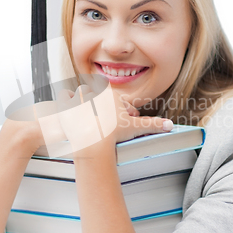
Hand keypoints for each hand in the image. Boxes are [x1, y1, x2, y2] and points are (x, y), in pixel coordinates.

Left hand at [55, 84, 172, 154]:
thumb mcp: (135, 127)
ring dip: (81, 99)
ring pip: (80, 92)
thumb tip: (170, 125)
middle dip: (98, 103)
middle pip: (96, 92)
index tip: (114, 118)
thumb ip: (153, 124)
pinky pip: (63, 96)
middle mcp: (94, 91)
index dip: (114, 107)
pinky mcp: (66, 105)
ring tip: (83, 111)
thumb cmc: (113, 133)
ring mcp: (79, 97)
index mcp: (110, 93)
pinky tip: (68, 108)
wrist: (93, 141)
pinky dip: (64, 101)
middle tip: (99, 116)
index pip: (112, 96)